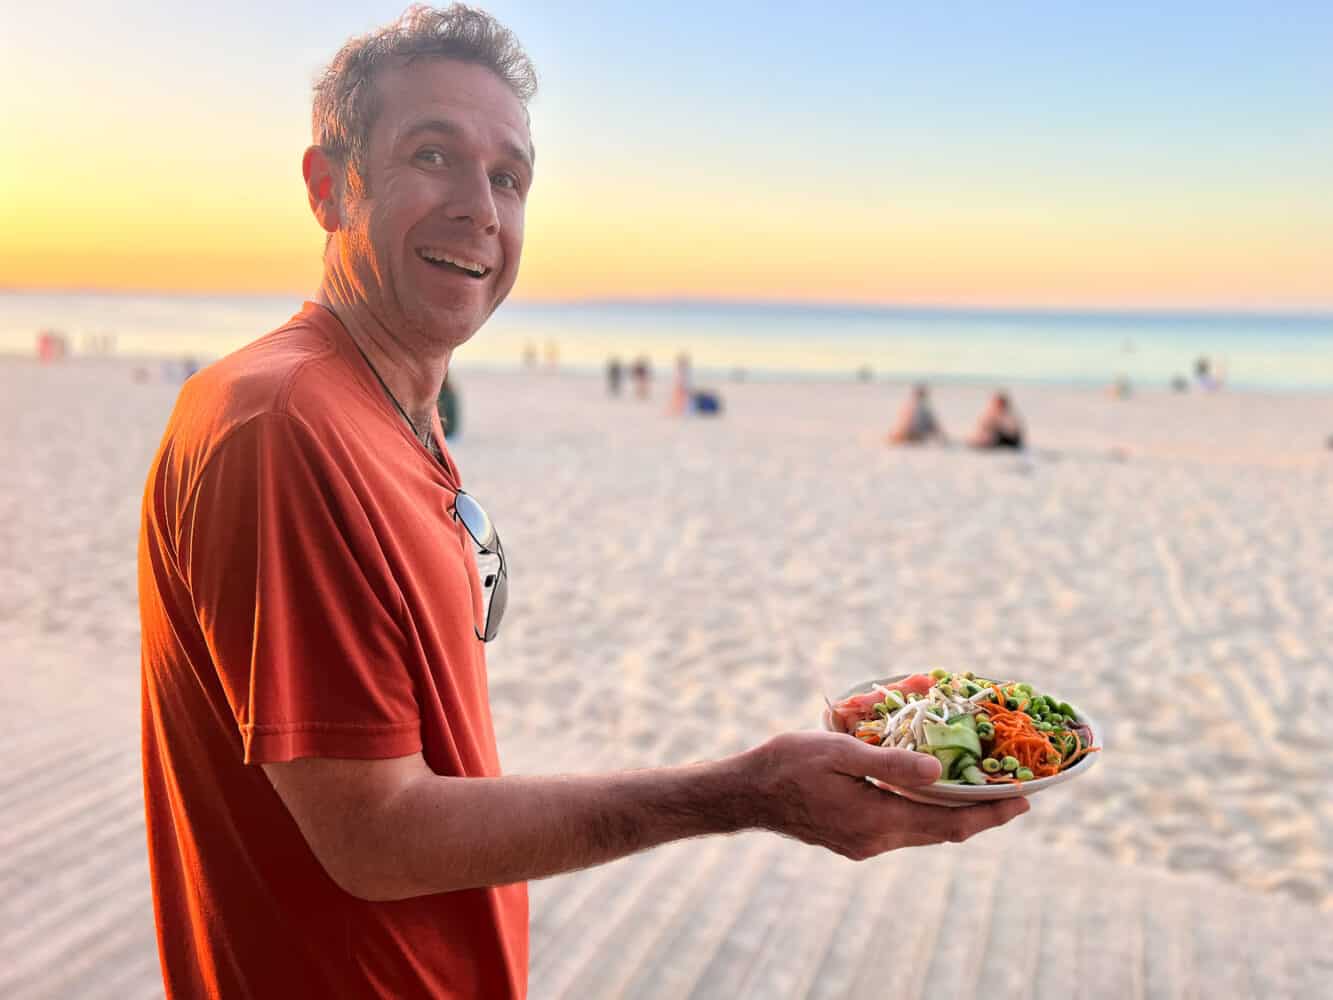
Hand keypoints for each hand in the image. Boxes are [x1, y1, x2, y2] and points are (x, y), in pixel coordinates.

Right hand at [743, 731, 1028, 859]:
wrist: (745, 794)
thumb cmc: (787, 764)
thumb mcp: (838, 752)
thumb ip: (889, 763)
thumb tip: (938, 771)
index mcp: (878, 821)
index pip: (950, 823)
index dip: (991, 813)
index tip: (1025, 801)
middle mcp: (876, 841)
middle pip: (942, 832)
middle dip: (980, 815)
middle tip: (1013, 795)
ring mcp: (862, 845)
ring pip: (921, 832)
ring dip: (952, 815)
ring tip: (978, 792)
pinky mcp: (850, 840)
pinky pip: (900, 829)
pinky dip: (924, 814)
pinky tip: (927, 795)